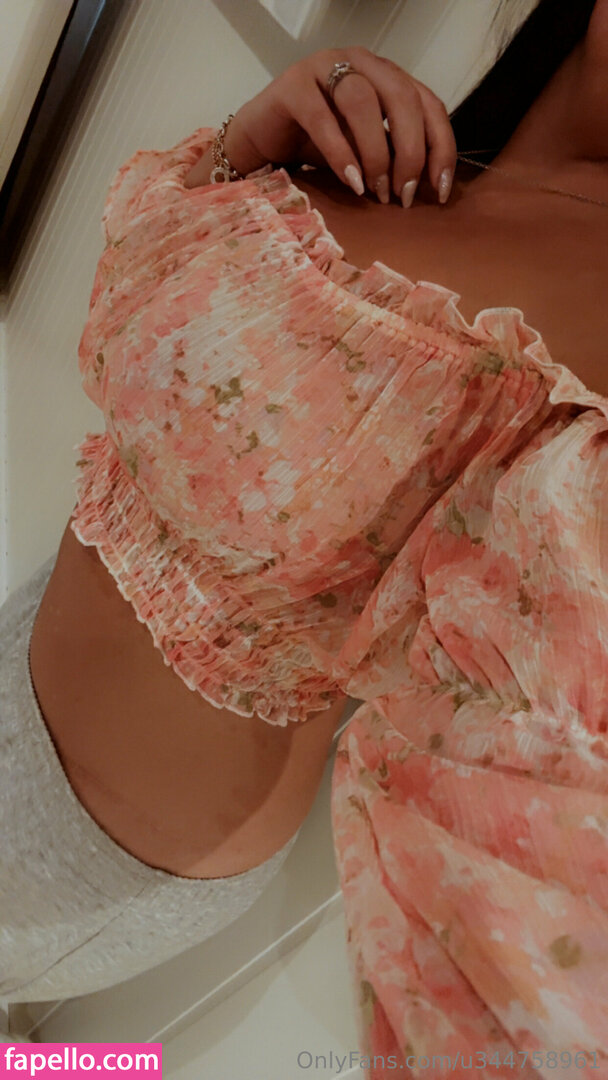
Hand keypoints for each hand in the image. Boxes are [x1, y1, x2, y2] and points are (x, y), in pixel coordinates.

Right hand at [231, 46, 456, 205]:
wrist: (261, 144)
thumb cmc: (316, 146)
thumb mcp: (365, 151)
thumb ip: (394, 154)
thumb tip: (425, 186)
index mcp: (386, 76)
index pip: (429, 104)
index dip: (440, 147)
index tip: (438, 191)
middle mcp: (360, 62)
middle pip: (402, 98)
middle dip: (410, 152)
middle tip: (404, 195)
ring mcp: (325, 67)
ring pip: (364, 102)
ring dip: (377, 153)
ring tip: (376, 192)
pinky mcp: (292, 85)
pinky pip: (323, 118)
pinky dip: (342, 154)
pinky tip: (352, 183)